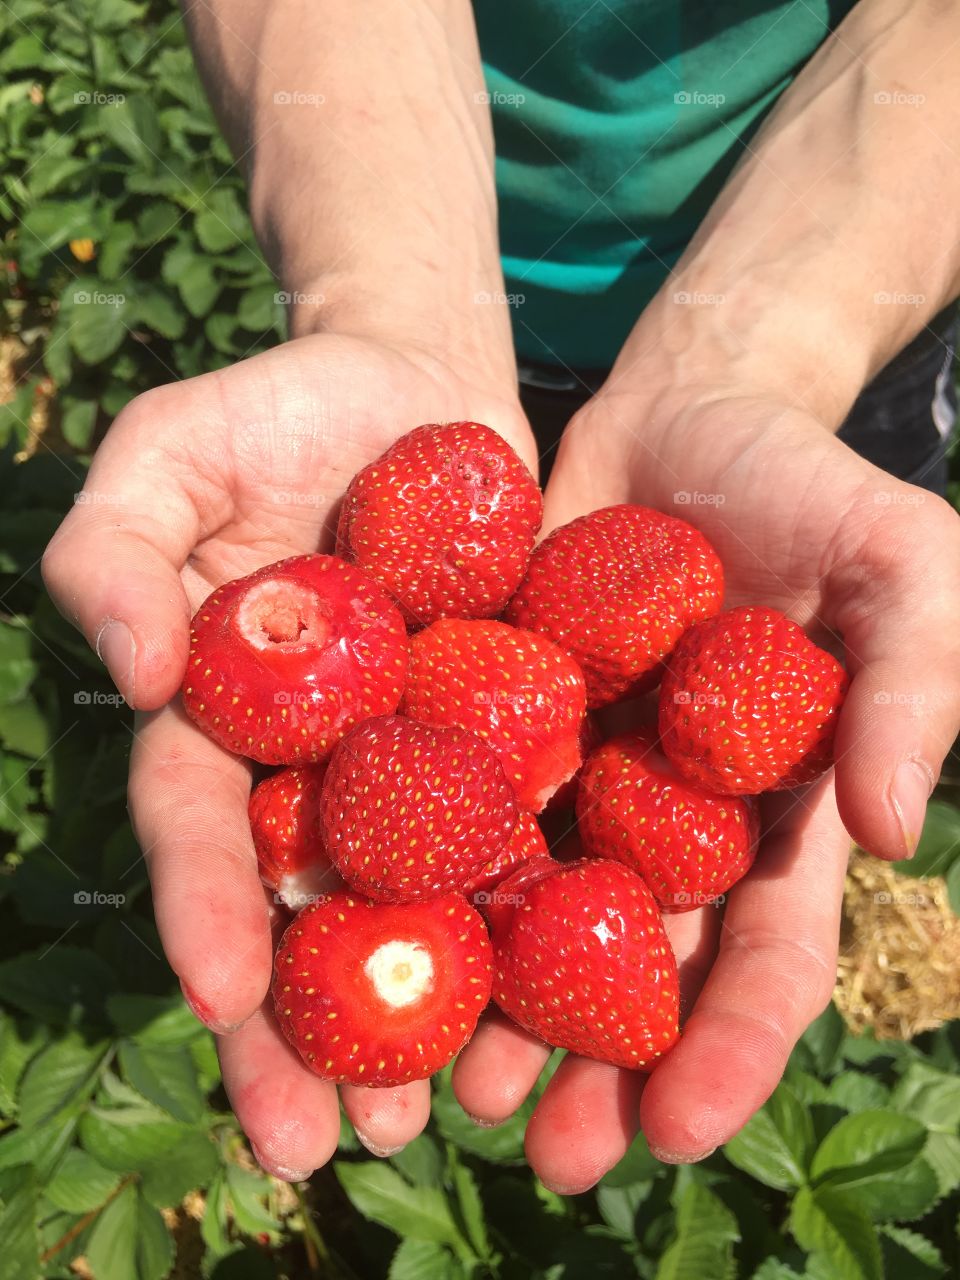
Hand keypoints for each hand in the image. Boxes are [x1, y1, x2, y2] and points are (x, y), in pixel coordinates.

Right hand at [43, 332, 533, 1178]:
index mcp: (226, 720)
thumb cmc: (278, 409)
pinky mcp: (515, 729)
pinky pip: (525, 825)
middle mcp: (319, 762)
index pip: (202, 834)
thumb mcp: (167, 456)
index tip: (225, 1000)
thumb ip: (114, 553)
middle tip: (327, 1141)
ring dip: (424, 1011)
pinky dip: (533, 913)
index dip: (207, 915)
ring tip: (444, 1115)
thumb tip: (131, 674)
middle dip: (308, 1026)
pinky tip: (561, 999)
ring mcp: (421, 756)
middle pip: (307, 908)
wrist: (416, 381)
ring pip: (418, 900)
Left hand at [454, 386, 959, 1190]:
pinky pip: (453, 809)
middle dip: (599, 1071)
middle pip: (636, 971)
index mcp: (773, 813)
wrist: (683, 409)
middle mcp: (669, 818)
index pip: (765, 952)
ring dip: (498, 1012)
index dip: (732, 1045)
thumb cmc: (807, 484)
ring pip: (534, 916)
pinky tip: (372, 934)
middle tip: (550, 1155)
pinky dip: (420, 877)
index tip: (680, 1129)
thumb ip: (916, 686)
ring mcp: (577, 776)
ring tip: (450, 1090)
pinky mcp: (494, 721)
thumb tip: (887, 834)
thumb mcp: (900, 563)